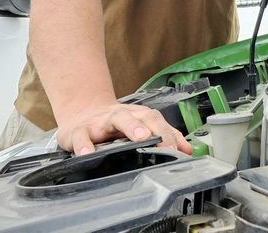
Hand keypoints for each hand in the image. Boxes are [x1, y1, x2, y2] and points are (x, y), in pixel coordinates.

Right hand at [55, 102, 191, 154]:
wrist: (83, 113)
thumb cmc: (116, 124)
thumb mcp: (140, 126)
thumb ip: (165, 136)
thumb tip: (188, 149)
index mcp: (138, 116)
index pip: (157, 121)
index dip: (169, 134)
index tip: (178, 150)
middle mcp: (122, 115)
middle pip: (141, 116)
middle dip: (153, 126)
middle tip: (160, 137)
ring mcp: (101, 121)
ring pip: (116, 119)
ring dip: (130, 126)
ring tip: (139, 137)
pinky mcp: (79, 130)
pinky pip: (82, 136)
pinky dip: (84, 144)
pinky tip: (88, 153)